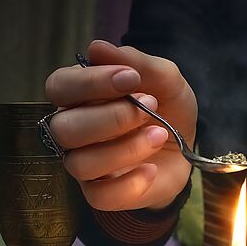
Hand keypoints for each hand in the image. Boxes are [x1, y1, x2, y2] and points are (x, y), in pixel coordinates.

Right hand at [44, 39, 197, 210]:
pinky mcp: (102, 193)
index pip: (59, 87)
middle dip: (112, 117)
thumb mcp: (165, 79)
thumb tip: (97, 48)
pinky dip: (130, 183)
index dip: (90, 82)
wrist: (187, 147)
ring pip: (81, 164)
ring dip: (125, 148)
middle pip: (64, 129)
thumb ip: (138, 63)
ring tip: (160, 134)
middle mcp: (73, 131)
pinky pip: (100, 197)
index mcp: (79, 97)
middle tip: (151, 106)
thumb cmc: (167, 108)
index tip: (130, 78)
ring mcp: (85, 165)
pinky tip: (153, 170)